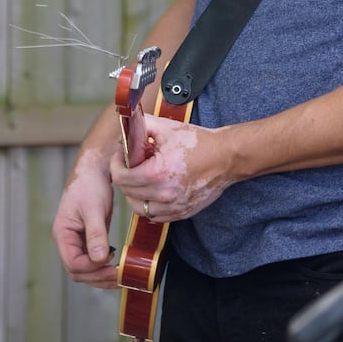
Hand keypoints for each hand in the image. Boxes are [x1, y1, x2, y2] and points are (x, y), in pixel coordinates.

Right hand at [52, 148, 119, 288]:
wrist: (95, 169)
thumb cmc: (90, 184)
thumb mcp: (94, 208)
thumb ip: (96, 234)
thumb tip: (99, 259)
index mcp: (63, 234)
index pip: (73, 263)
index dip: (91, 268)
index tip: (110, 263)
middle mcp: (68, 241)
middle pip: (79, 271)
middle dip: (98, 277)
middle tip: (120, 277)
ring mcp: (78, 241)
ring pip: (87, 270)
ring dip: (103, 277)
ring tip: (122, 277)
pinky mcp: (90, 239)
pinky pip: (95, 260)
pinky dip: (105, 268)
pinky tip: (119, 268)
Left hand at [111, 113, 231, 222]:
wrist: (225, 157)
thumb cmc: (199, 143)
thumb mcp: (167, 128)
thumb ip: (141, 126)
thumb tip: (125, 126)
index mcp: (156, 173)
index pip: (121, 178)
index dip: (116, 165)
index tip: (121, 157)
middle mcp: (163, 194)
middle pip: (128, 193)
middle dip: (125, 177)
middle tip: (131, 165)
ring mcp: (173, 206)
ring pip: (139, 208)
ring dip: (135, 194)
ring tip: (141, 179)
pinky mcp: (181, 213)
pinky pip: (155, 215)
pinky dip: (149, 205)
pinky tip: (154, 190)